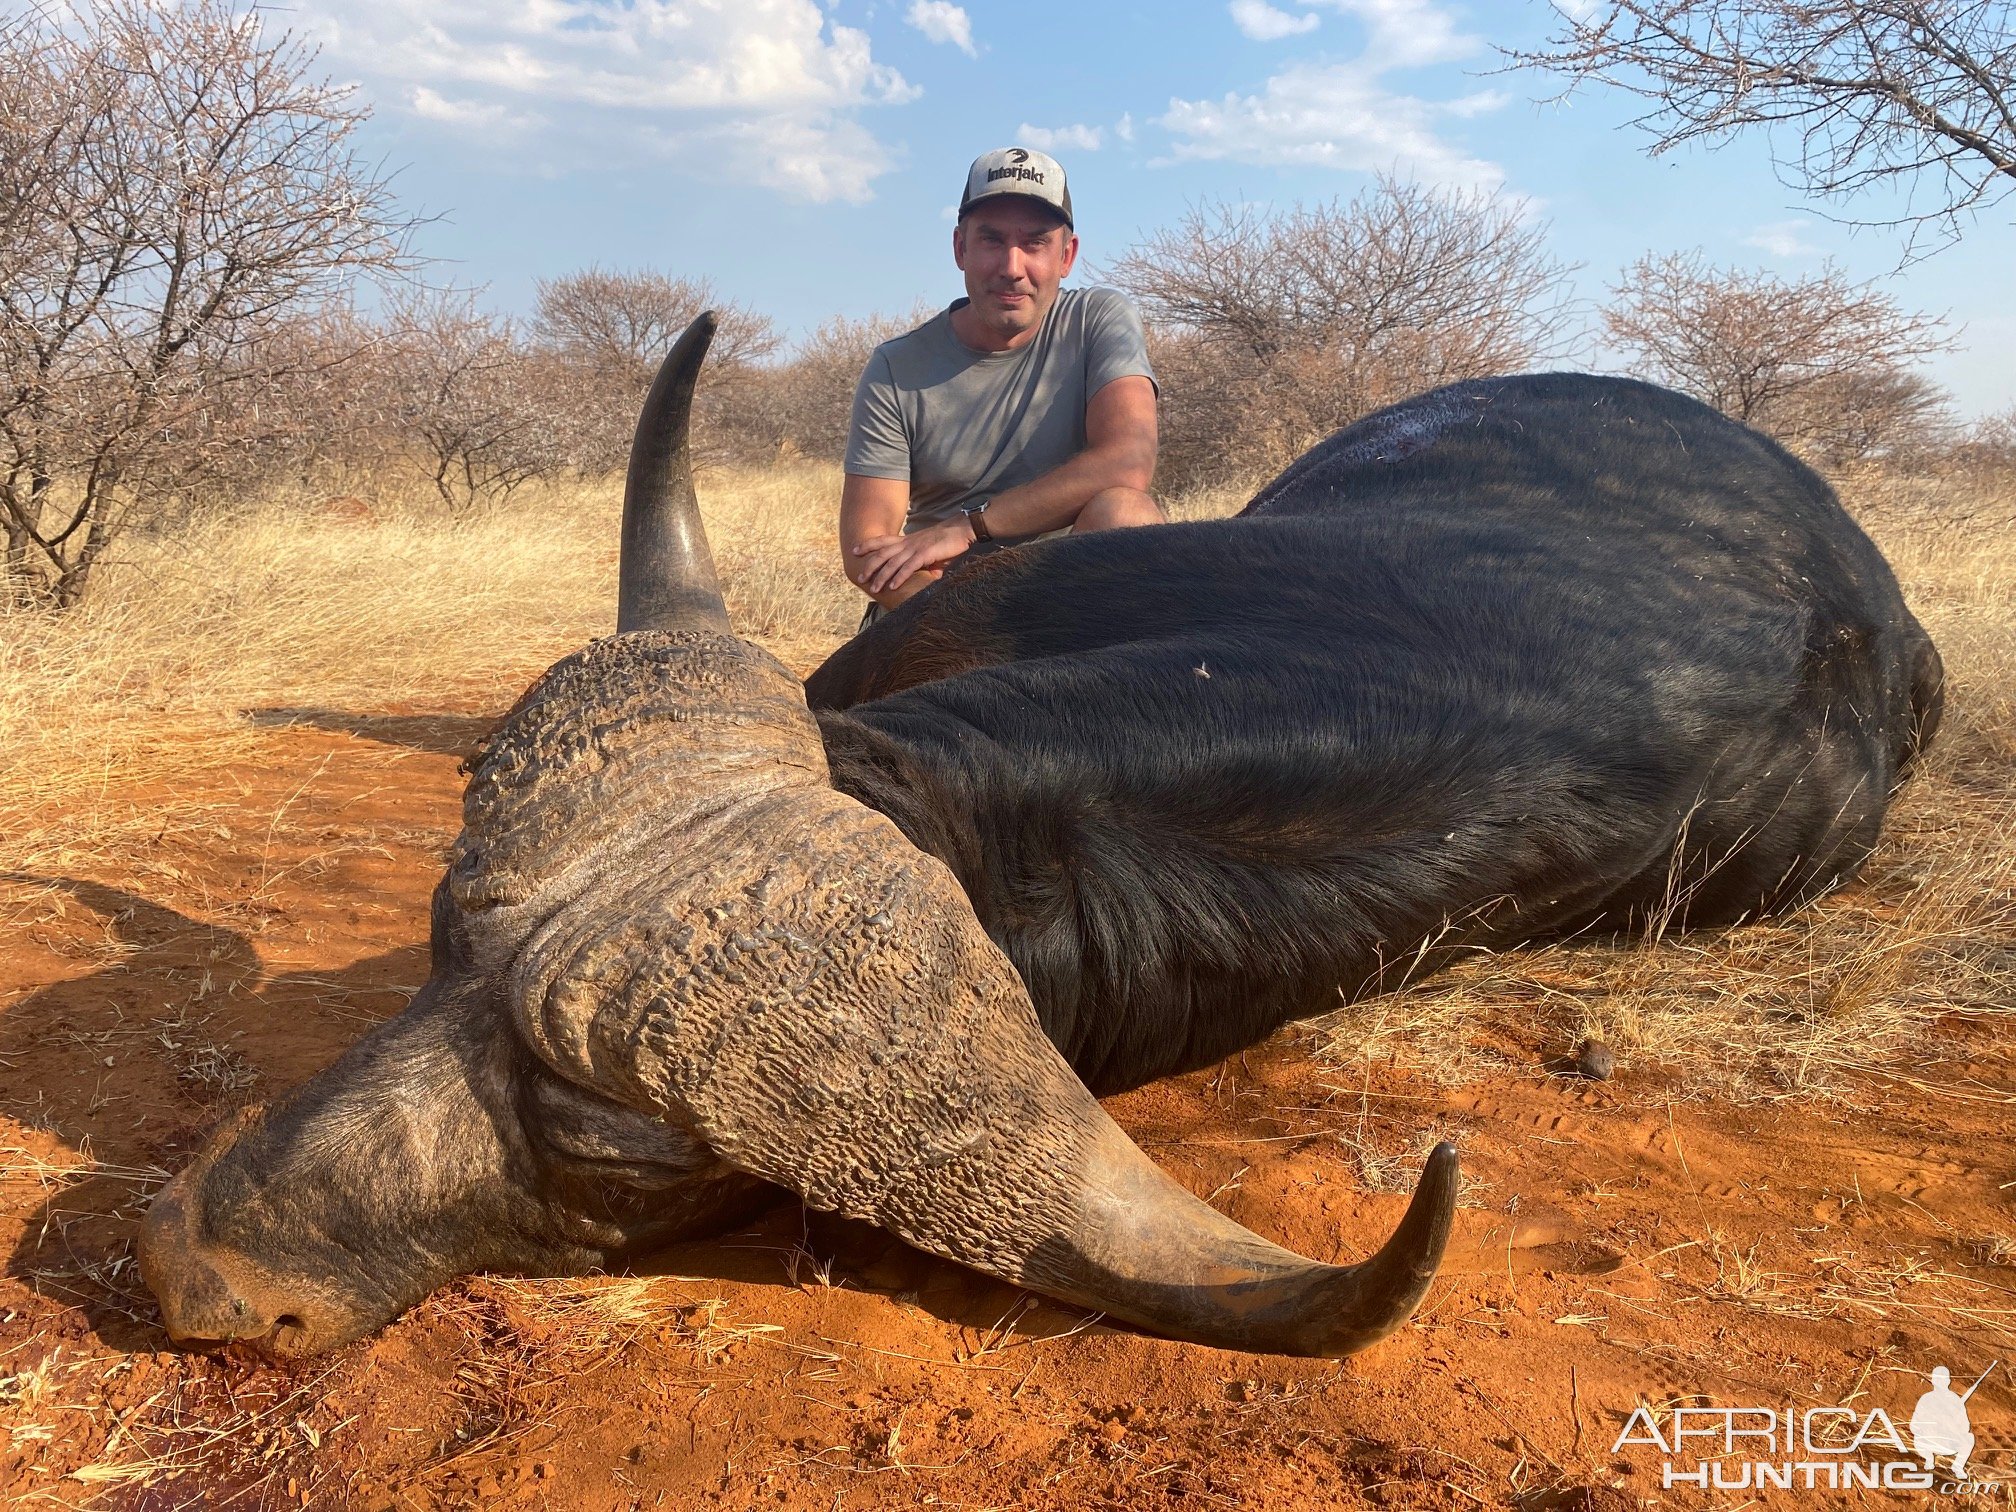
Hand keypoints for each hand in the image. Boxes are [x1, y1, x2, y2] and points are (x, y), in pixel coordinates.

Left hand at [851, 517, 976, 596]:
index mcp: (907, 540)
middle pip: (882, 554)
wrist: (961, 530)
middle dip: (869, 566)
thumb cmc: (947, 542)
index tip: (854, 550)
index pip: (882, 541)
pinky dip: (899, 577)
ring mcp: (915, 548)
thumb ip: (923, 563)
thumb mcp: (929, 551)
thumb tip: (928, 576)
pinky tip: (892, 586)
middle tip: (859, 578)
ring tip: (874, 588)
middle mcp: (907, 543)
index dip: (867, 545)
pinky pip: (908, 567)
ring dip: (881, 576)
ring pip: (893, 563)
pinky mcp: (925, 554)